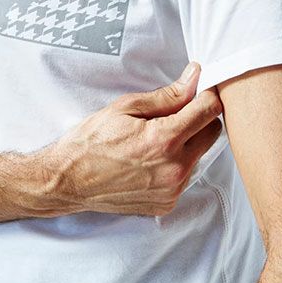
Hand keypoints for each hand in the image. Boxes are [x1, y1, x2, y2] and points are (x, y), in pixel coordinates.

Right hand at [41, 63, 223, 216]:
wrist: (69, 180)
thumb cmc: (91, 142)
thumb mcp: (125, 108)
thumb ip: (167, 95)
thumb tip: (194, 79)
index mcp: (164, 140)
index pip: (209, 111)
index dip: (207, 94)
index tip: (200, 89)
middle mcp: (174, 169)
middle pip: (212, 133)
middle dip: (199, 118)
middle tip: (175, 113)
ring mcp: (172, 190)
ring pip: (199, 155)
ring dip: (186, 143)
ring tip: (153, 140)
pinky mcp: (167, 203)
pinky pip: (185, 176)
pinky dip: (174, 165)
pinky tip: (149, 160)